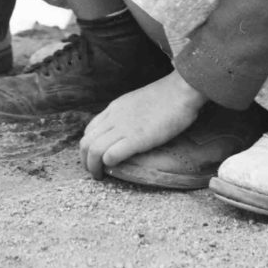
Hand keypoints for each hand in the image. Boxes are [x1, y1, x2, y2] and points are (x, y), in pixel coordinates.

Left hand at [79, 70, 206, 178]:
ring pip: (94, 149)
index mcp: (115, 108)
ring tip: (101, 176)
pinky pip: (111, 154)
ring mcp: (124, 127)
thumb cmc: (167, 96)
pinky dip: (109, 163)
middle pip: (86, 142)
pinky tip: (116, 167)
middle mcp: (114, 117)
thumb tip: (128, 130)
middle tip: (95, 172)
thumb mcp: (138, 101)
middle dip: (86, 161)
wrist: (181, 90)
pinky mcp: (136, 138)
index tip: (97, 158)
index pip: (89, 130)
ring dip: (94, 166)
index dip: (89, 147)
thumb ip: (128, 114)